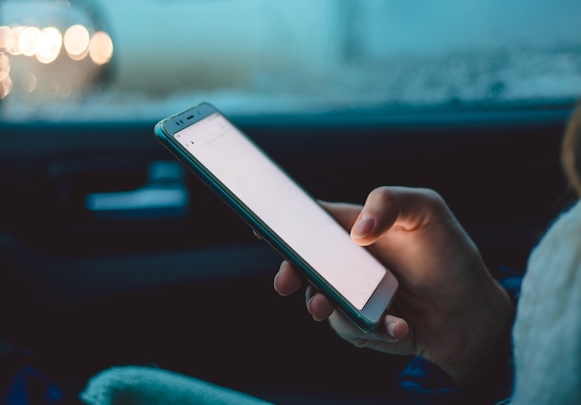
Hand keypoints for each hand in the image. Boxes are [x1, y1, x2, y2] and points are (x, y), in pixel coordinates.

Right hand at [274, 186, 513, 385]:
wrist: (472, 315)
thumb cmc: (451, 256)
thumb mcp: (428, 211)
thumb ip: (391, 201)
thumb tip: (357, 230)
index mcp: (356, 230)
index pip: (312, 222)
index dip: (283, 222)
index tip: (260, 225)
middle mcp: (349, 263)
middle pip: (305, 265)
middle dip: (290, 274)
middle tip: (286, 283)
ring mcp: (353, 296)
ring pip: (322, 302)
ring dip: (328, 308)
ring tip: (346, 311)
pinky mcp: (363, 326)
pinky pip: (351, 329)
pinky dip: (374, 330)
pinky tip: (400, 326)